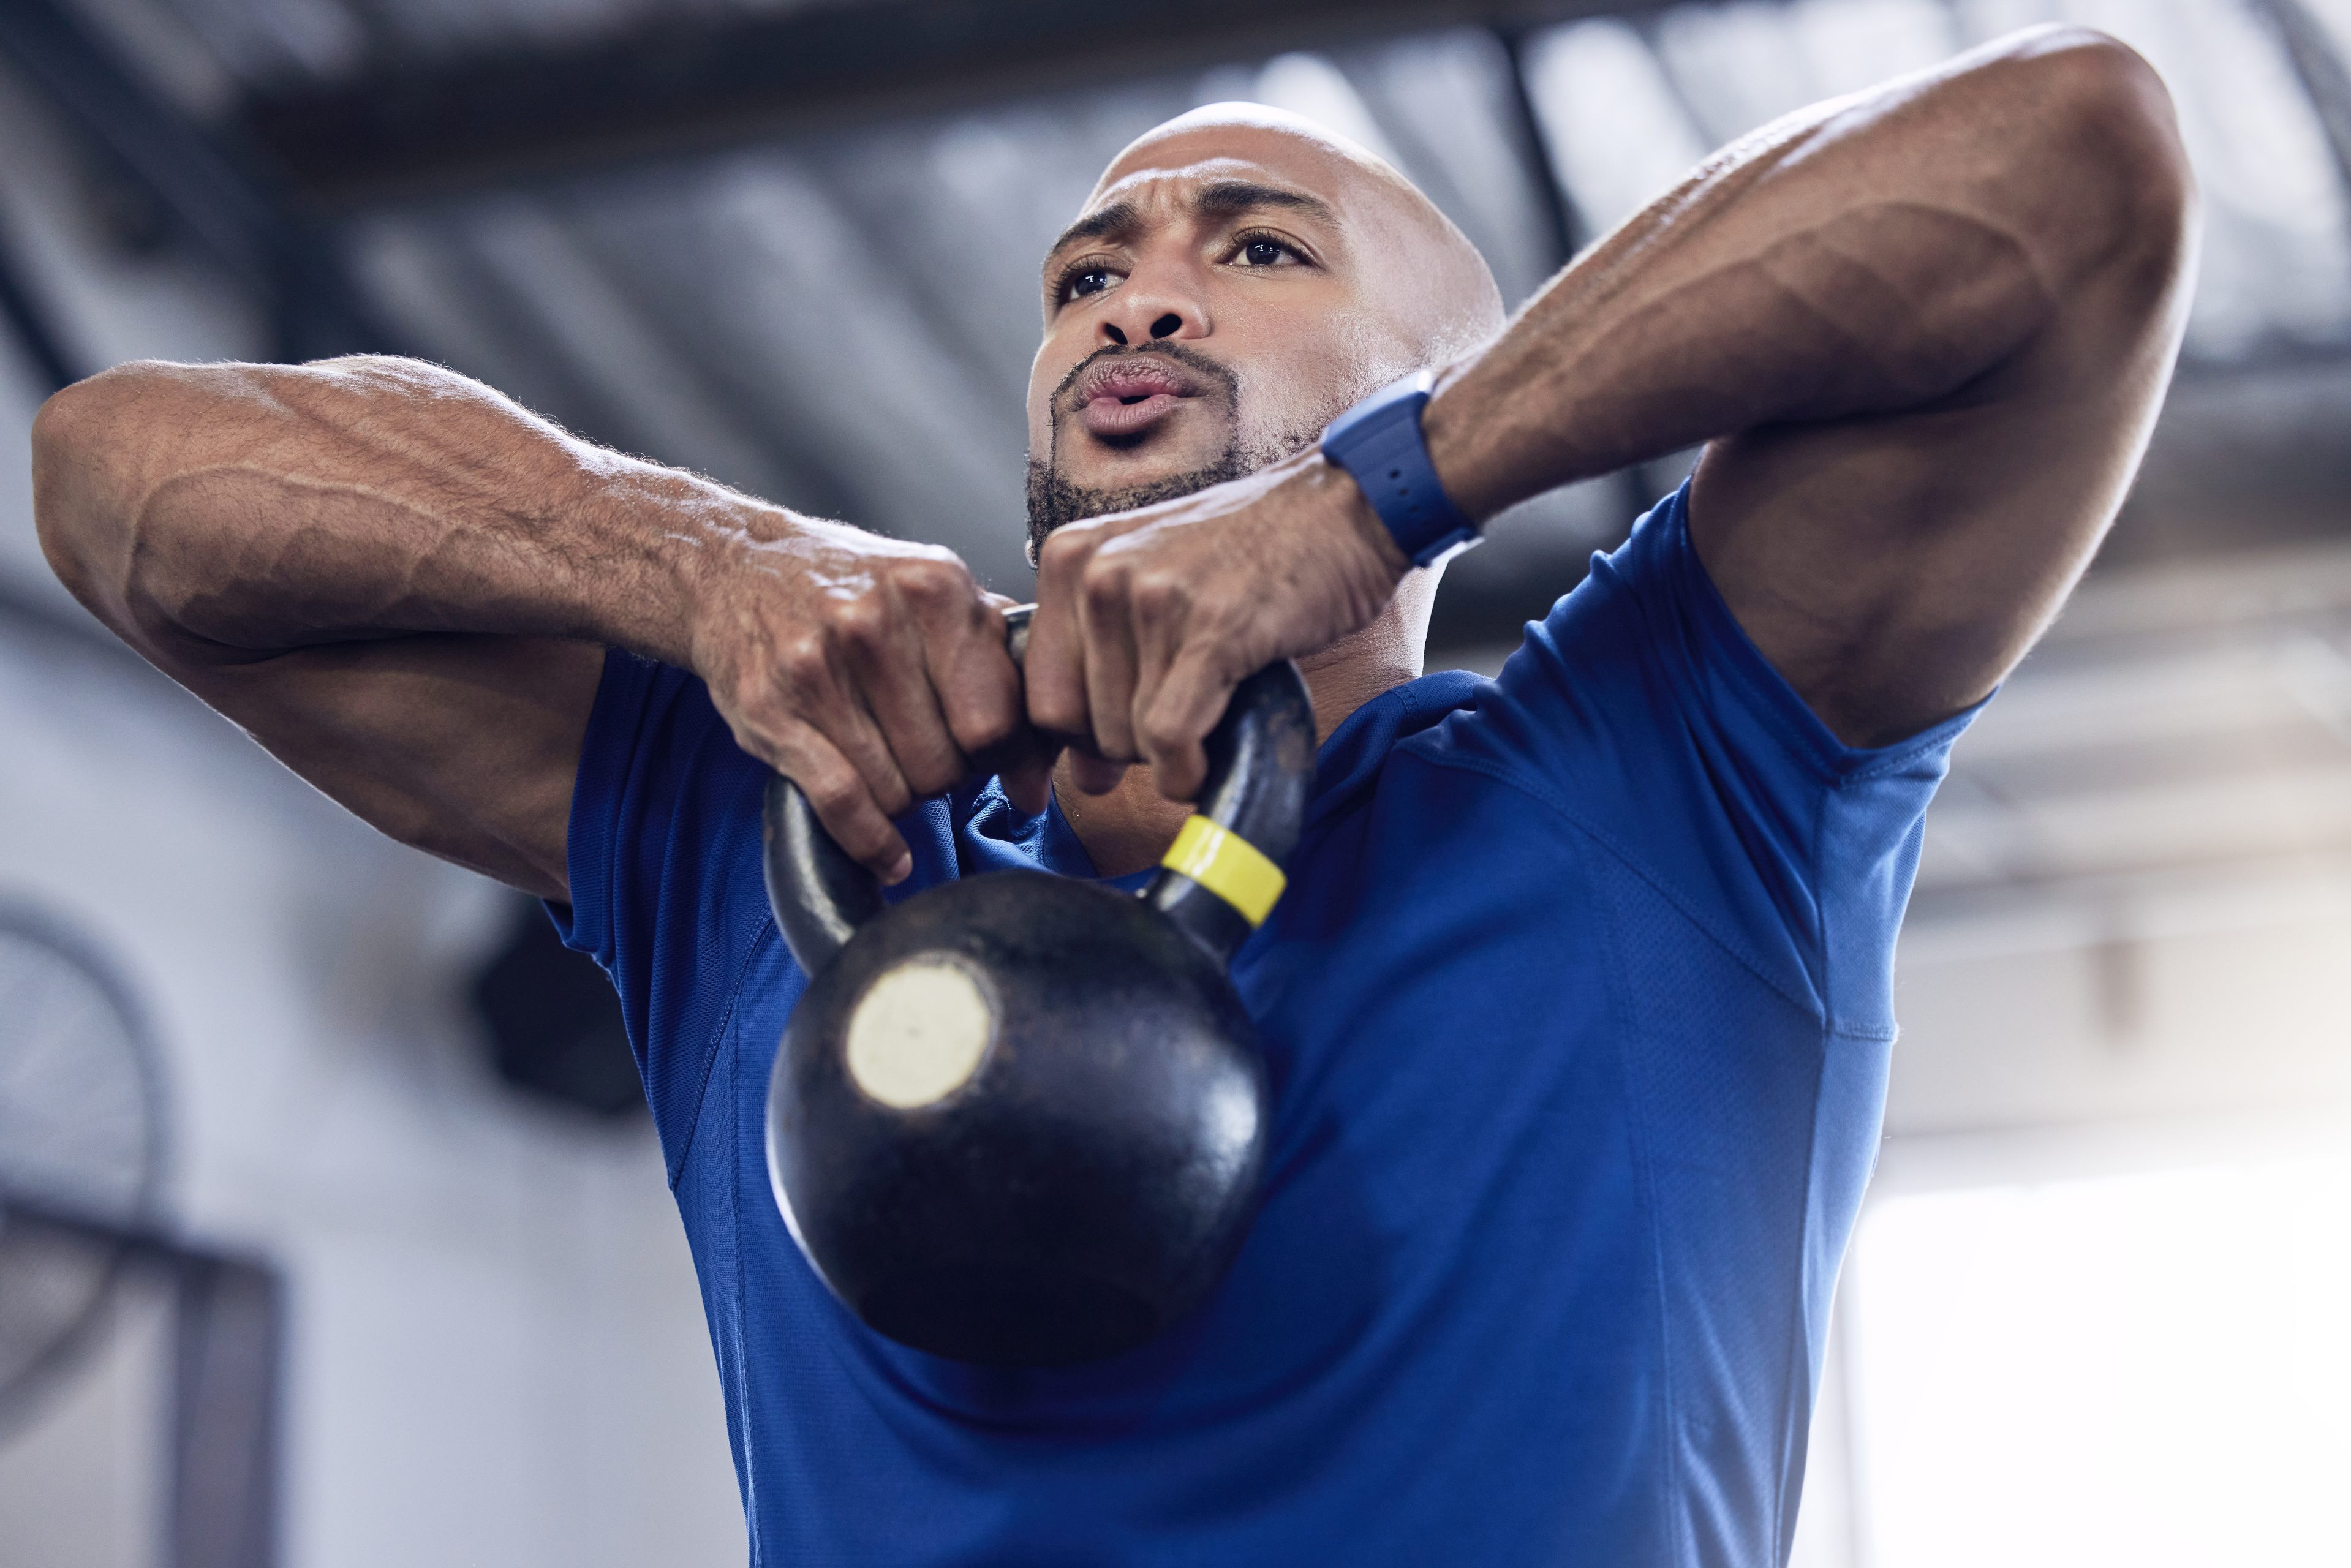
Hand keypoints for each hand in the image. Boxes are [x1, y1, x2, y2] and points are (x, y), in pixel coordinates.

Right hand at [688, 516, 1050, 883]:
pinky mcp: (770, 711)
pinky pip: (842, 803)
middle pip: (948, 764)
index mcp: (934, 589)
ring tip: (888, 762)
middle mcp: (875, 623)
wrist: (736, 566)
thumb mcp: (934, 596)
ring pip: (899, 790)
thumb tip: (1041, 773)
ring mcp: (817, 668)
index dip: (1001, 756)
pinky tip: (889, 855)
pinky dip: (872, 843)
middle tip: (927, 754)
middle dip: (947, 776)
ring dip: (903, 798)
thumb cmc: (852, 590)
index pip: (996, 720)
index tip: (990, 760)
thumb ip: (999, 664)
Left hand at [1027, 447, 1410, 801]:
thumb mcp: (1152, 583)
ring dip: (1168, 757)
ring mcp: (1152, 598)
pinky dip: (1187, 771)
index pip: (1040, 696)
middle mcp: (1098, 572)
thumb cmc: (1253, 553)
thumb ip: (1103, 669)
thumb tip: (1082, 780)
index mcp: (1071, 558)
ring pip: (1127, 739)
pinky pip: (1169, 736)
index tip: (1120, 750)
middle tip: (1184, 718)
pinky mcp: (1210, 630)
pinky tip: (1208, 763)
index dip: (1081, 740)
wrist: (1344, 509)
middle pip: (1080, 727)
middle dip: (1129, 747)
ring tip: (1211, 715)